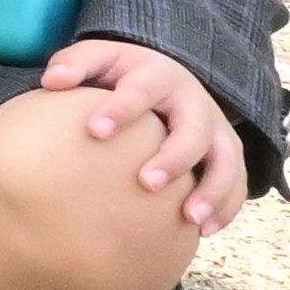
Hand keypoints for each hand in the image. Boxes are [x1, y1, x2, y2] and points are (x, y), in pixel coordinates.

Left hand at [42, 39, 251, 234]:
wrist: (165, 78)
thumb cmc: (121, 74)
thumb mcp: (99, 58)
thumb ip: (74, 65)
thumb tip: (52, 81)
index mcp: (157, 76)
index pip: (142, 89)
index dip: (122, 108)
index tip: (96, 131)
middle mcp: (193, 102)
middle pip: (193, 129)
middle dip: (174, 156)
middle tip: (146, 182)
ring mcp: (216, 128)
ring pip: (226, 159)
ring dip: (211, 189)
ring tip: (189, 217)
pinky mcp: (227, 153)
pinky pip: (237, 182)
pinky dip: (227, 206)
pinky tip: (205, 231)